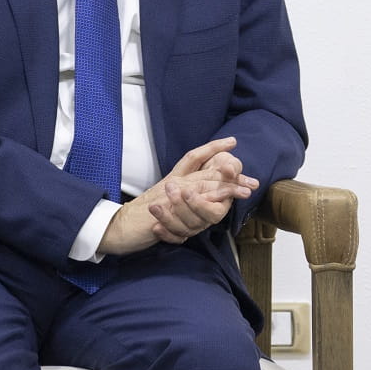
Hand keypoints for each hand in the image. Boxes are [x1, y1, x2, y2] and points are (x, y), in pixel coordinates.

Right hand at [98, 138, 256, 254]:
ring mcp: (169, 195)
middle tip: (252, 178)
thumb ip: (182, 196)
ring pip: (203, 187)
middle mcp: (173, 182)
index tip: (232, 142)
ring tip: (245, 191)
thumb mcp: (165, 202)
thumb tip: (201, 195)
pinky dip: (206, 205)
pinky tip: (220, 208)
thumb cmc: (141, 216)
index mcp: (173, 179)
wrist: (118, 226)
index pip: (195, 157)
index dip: (213, 149)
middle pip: (205, 171)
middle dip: (230, 172)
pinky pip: (189, 206)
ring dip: (226, 189)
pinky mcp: (166, 209)